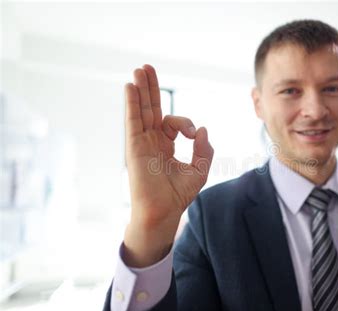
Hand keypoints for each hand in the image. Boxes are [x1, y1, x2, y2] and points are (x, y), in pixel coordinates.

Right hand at [122, 65, 213, 266]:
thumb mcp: (199, 170)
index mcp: (165, 145)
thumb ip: (204, 149)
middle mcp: (151, 141)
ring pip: (141, 111)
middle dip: (150, 88)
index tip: (193, 134)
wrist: (163, 212)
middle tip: (147, 67)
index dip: (185, 123)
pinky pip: (133, 121)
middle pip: (151, 109)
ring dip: (140, 90)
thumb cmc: (178, 195)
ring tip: (139, 69)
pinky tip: (131, 87)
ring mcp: (141, 143)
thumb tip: (202, 129)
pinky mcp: (133, 148)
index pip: (173, 122)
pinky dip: (132, 104)